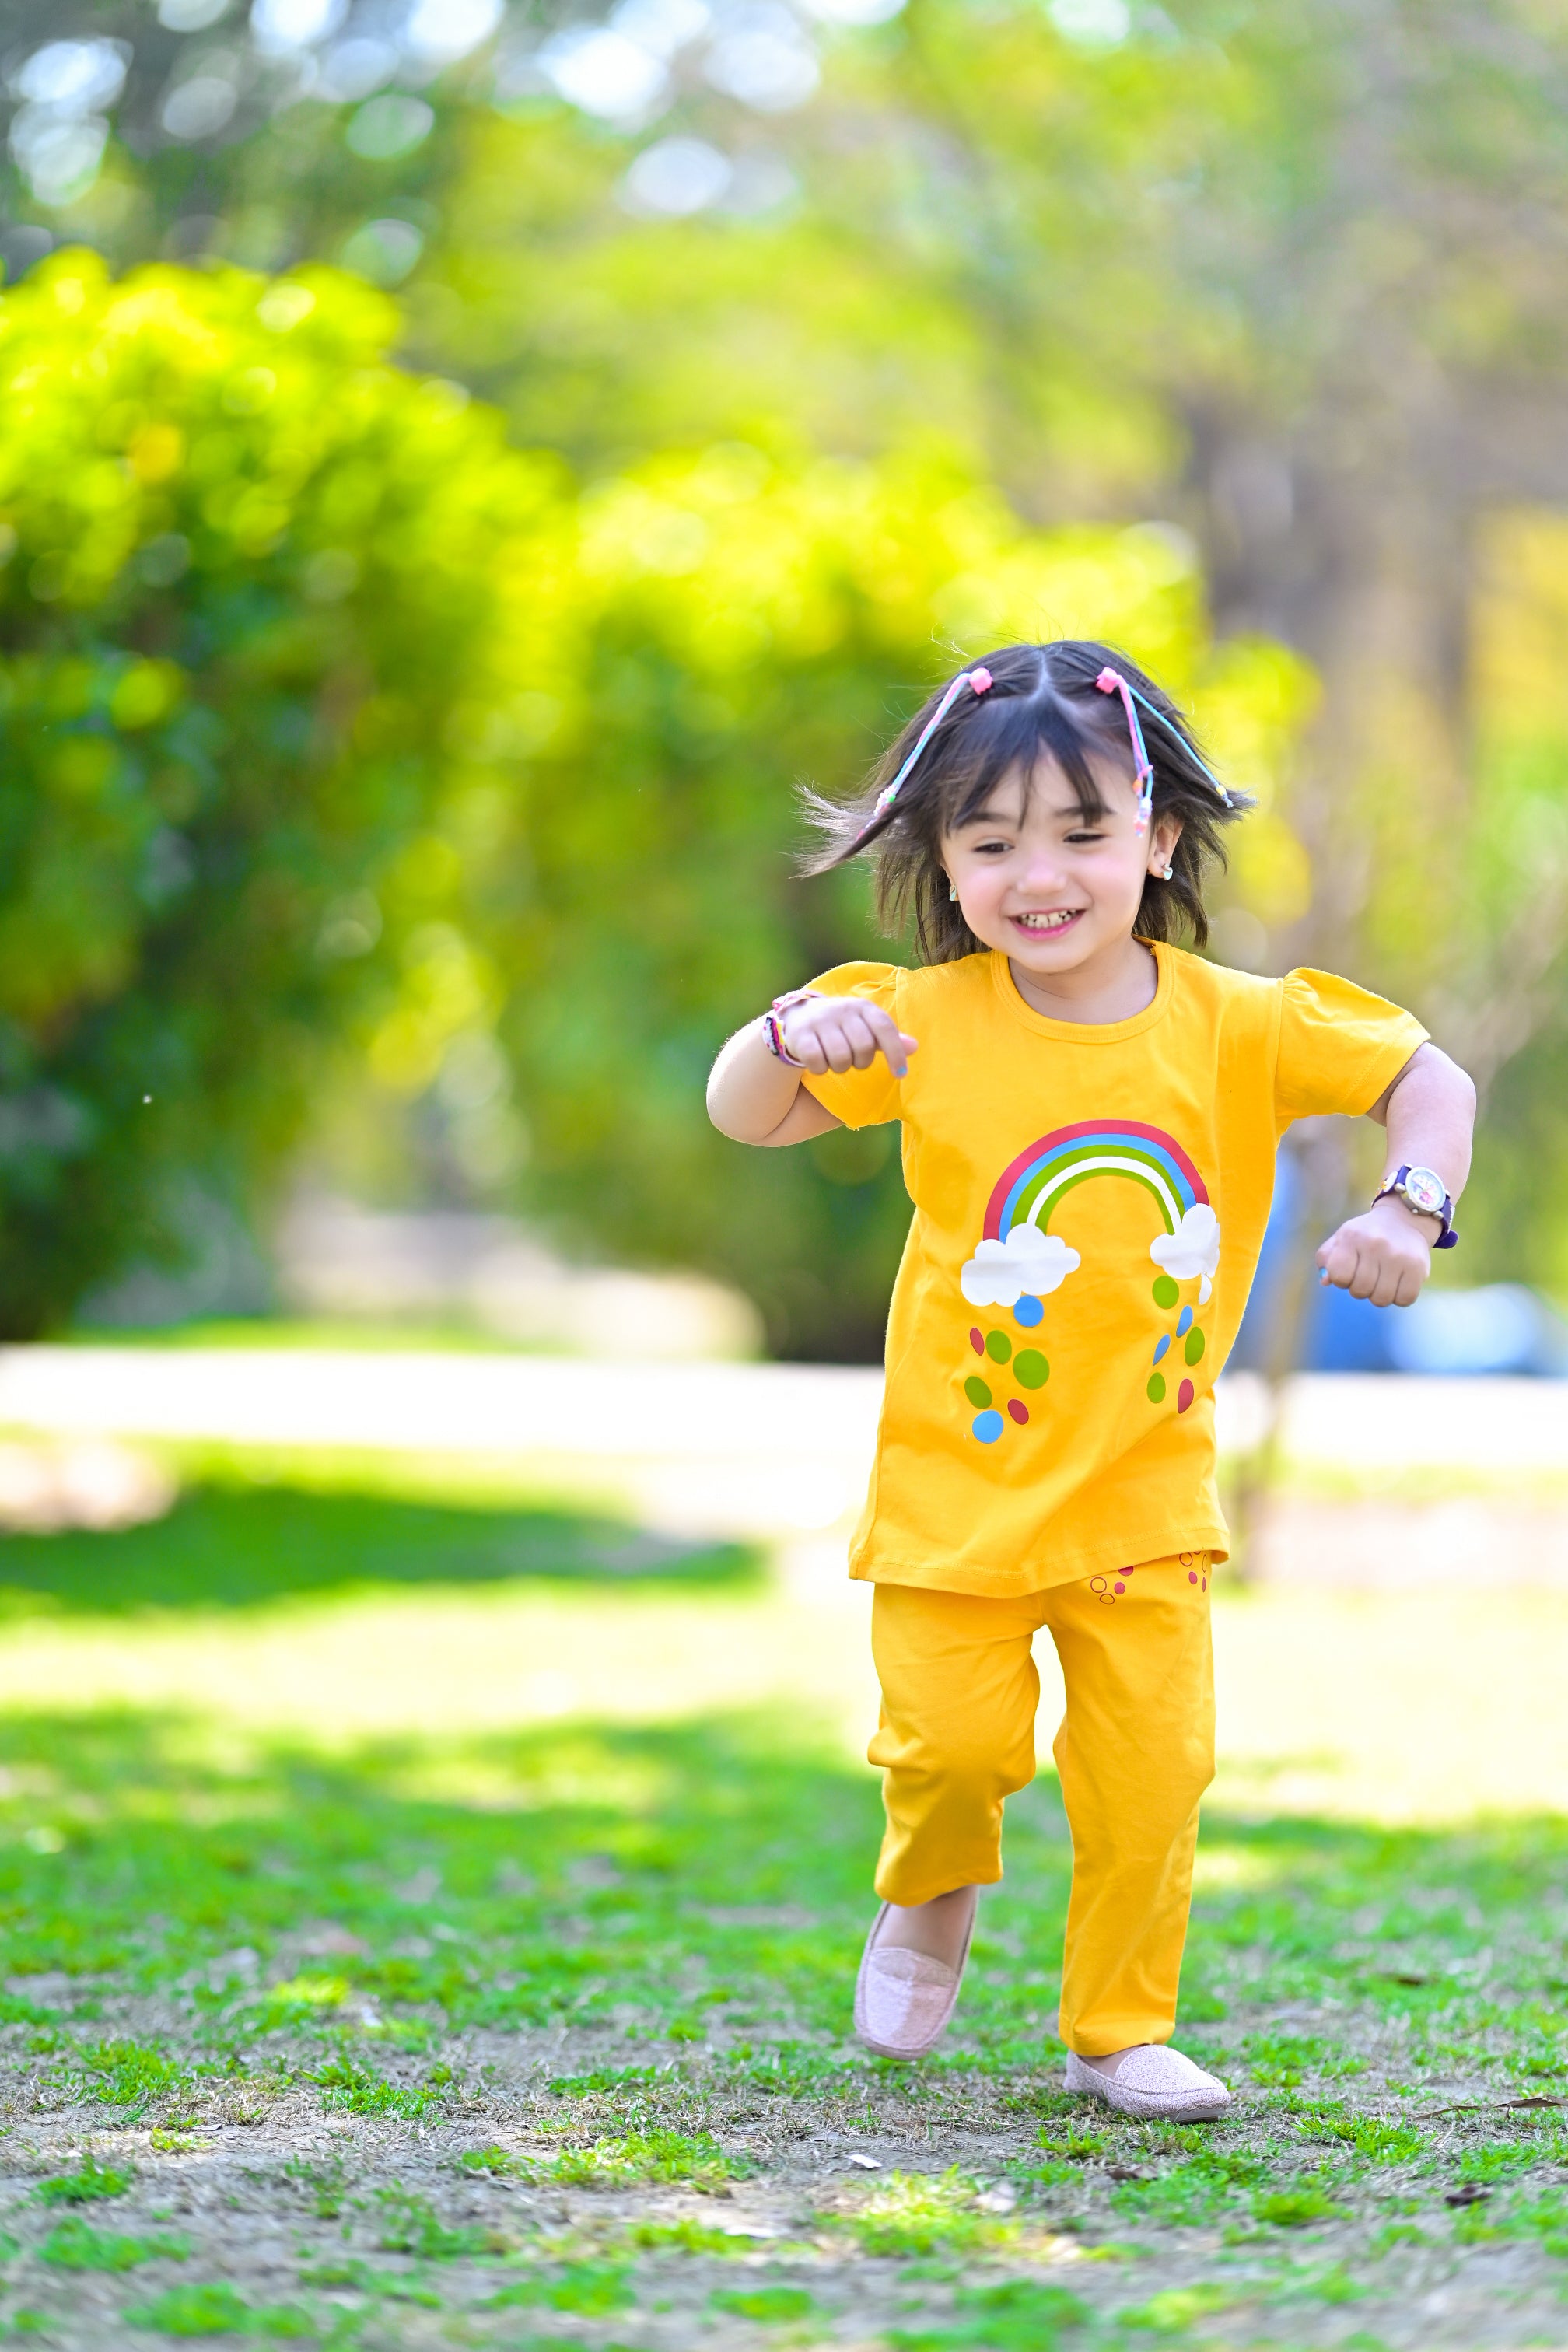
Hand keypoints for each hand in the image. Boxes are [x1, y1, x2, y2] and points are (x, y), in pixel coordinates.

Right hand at [780, 994, 918, 1078]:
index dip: (896, 1053)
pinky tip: (819, 1062)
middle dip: (861, 1062)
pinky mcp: (801, 1034)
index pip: (885, 1028)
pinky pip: (817, 1062)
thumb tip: (914, 1047)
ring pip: (841, 1058)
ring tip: (836, 1060)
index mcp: (863, 1007)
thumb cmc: (842, 1026)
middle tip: (854, 1060)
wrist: (800, 1015)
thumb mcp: (867, 1028)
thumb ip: (890, 1039)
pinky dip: (820, 1069)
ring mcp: (820, 1021)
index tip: (900, 1074)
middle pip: (863, 1047)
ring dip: (840, 1067)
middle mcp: (842, 1009)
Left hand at [1315, 1194, 1435, 1306]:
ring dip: (1379, 1295)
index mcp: (1352, 1237)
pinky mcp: (1418, 1267)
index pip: (1338, 1276)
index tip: (1349, 1271)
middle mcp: (1375, 1244)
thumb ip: (1326, 1258)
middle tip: (1368, 1275)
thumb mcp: (1342, 1237)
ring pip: (1381, 1299)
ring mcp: (1398, 1256)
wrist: (1405, 1219)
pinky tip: (1398, 1283)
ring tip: (1382, 1279)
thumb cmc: (1366, 1235)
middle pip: (1360, 1291)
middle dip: (1360, 1288)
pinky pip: (1404, 1299)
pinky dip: (1399, 1297)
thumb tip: (1325, 1281)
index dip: (1341, 1280)